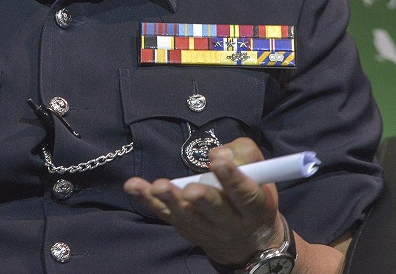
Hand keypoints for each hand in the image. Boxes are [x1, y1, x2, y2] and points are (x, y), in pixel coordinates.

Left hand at [123, 137, 282, 267]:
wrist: (248, 242)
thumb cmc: (252, 198)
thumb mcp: (262, 175)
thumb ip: (245, 155)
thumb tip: (218, 153)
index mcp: (255, 208)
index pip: (245, 195)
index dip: (232, 179)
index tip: (218, 161)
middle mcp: (230, 223)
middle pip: (215, 211)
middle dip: (202, 199)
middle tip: (190, 189)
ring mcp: (205, 230)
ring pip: (187, 216)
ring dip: (171, 201)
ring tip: (159, 187)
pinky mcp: (185, 229)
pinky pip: (166, 215)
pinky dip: (149, 201)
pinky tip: (133, 187)